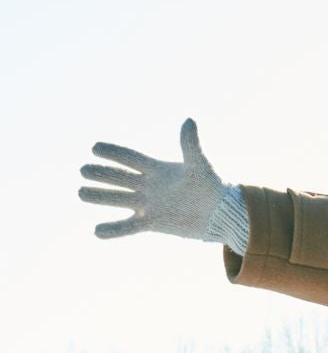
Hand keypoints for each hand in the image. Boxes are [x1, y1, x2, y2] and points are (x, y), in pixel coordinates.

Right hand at [80, 119, 230, 240]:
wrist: (221, 214)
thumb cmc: (212, 187)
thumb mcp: (199, 165)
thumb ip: (190, 144)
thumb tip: (189, 120)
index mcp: (158, 170)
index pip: (131, 158)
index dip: (114, 153)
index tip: (95, 147)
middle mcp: (149, 186)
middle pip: (120, 178)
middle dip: (102, 174)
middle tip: (83, 170)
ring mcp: (149, 205)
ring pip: (119, 200)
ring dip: (100, 197)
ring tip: (81, 193)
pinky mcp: (153, 223)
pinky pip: (128, 227)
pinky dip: (114, 230)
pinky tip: (96, 232)